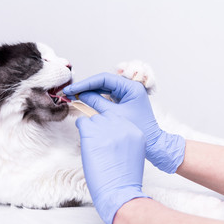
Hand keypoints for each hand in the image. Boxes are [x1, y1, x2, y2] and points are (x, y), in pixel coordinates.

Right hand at [63, 73, 185, 173]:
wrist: (153, 144)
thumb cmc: (137, 129)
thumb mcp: (113, 115)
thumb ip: (96, 102)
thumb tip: (81, 95)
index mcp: (131, 87)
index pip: (104, 79)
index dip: (86, 83)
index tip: (73, 88)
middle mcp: (130, 88)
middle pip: (103, 82)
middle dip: (86, 87)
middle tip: (70, 91)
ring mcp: (126, 94)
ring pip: (104, 89)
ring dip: (89, 92)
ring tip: (74, 95)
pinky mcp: (123, 102)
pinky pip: (107, 96)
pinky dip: (96, 98)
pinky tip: (84, 100)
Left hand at [76, 112, 147, 223]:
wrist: (118, 191)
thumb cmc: (124, 179)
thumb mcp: (133, 153)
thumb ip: (125, 138)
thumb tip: (110, 132)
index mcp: (135, 131)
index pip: (119, 119)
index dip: (109, 128)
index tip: (105, 137)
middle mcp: (122, 127)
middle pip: (106, 116)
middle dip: (100, 127)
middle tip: (97, 142)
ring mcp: (106, 129)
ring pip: (93, 119)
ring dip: (91, 129)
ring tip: (92, 145)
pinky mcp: (91, 132)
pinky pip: (81, 121)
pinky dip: (80, 128)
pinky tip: (84, 141)